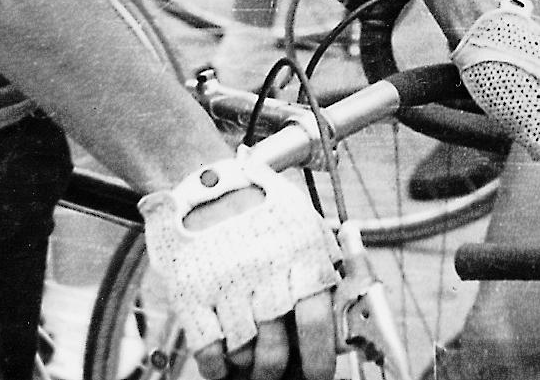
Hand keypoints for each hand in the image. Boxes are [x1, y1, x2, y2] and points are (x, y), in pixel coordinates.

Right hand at [139, 156, 339, 379]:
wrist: (208, 180)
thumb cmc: (268, 209)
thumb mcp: (308, 225)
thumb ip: (334, 265)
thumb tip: (350, 315)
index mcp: (300, 252)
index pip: (315, 322)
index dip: (318, 361)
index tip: (317, 376)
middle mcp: (264, 268)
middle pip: (275, 350)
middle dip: (279, 373)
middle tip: (279, 378)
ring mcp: (224, 280)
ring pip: (241, 355)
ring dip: (248, 366)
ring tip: (251, 357)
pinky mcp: (189, 290)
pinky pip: (207, 351)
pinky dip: (216, 367)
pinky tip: (224, 359)